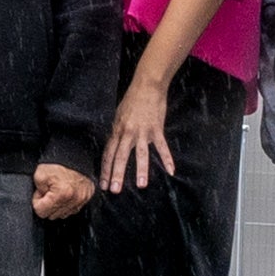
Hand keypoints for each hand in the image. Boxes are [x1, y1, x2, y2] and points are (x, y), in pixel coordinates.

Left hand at [31, 159, 98, 222]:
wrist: (74, 154)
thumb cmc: (58, 162)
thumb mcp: (39, 174)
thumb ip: (36, 191)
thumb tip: (40, 200)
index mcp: (61, 194)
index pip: (41, 212)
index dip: (37, 201)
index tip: (40, 192)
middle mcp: (74, 200)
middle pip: (52, 215)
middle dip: (47, 204)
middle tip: (48, 190)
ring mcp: (82, 199)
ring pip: (63, 214)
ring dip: (57, 205)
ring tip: (57, 191)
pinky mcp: (87, 197)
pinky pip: (73, 209)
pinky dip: (67, 203)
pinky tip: (65, 193)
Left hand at [99, 77, 176, 196]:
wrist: (147, 86)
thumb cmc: (132, 100)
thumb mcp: (119, 116)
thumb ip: (117, 132)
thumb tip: (114, 146)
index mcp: (117, 130)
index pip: (108, 154)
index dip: (105, 170)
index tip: (103, 184)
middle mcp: (128, 132)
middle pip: (120, 156)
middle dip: (117, 174)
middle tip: (114, 190)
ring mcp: (143, 132)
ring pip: (141, 154)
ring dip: (141, 169)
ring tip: (141, 185)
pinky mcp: (156, 129)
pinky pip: (162, 147)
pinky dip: (167, 158)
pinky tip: (171, 171)